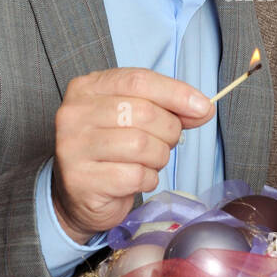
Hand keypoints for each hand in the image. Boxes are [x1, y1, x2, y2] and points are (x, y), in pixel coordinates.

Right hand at [51, 67, 213, 241]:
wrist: (79, 195)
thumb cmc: (111, 151)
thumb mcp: (136, 119)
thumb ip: (167, 108)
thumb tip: (203, 108)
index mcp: (87, 88)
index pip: (139, 80)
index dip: (176, 93)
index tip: (203, 107)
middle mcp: (74, 114)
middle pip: (143, 112)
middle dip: (169, 130)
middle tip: (168, 142)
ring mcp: (73, 147)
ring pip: (141, 145)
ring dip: (159, 156)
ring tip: (151, 161)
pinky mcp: (81, 180)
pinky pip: (134, 175)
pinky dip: (148, 179)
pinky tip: (138, 179)